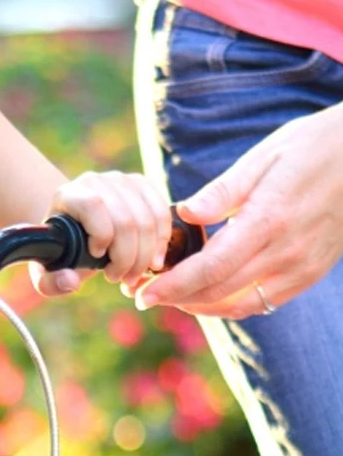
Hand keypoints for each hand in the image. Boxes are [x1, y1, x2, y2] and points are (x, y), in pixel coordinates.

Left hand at [33, 170, 171, 296]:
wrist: (77, 228)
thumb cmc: (63, 250)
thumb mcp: (49, 270)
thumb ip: (51, 282)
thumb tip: (71, 280)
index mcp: (68, 196)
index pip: (92, 205)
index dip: (101, 235)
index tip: (98, 256)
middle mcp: (94, 181)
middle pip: (125, 220)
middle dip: (128, 258)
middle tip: (121, 278)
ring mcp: (120, 180)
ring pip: (147, 219)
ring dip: (146, 255)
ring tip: (134, 273)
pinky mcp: (141, 185)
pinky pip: (161, 213)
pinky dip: (162, 241)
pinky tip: (153, 260)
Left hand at [135, 104, 342, 317]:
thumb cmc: (307, 149)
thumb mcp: (260, 159)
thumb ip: (220, 193)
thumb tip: (184, 214)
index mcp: (267, 220)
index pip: (211, 268)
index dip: (174, 286)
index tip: (143, 294)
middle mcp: (286, 252)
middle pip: (221, 291)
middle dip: (177, 299)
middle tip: (143, 296)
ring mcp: (302, 267)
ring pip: (243, 304)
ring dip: (202, 306)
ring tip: (170, 297)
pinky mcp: (312, 272)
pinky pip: (266, 301)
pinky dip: (232, 304)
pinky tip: (208, 293)